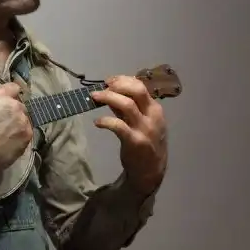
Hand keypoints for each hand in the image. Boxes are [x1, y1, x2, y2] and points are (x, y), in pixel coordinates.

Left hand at [90, 75, 167, 195]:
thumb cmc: (145, 141)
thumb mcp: (140, 121)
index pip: (141, 86)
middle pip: (137, 91)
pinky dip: (106, 121)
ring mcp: (145, 129)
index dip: (123, 80)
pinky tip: (97, 122)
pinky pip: (119, 126)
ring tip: (94, 97)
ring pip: (127, 105)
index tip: (109, 80)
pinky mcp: (135, 141)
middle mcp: (152, 116)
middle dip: (117, 85)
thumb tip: (109, 91)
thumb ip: (128, 107)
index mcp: (155, 109)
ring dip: (108, 98)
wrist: (151, 170)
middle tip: (102, 87)